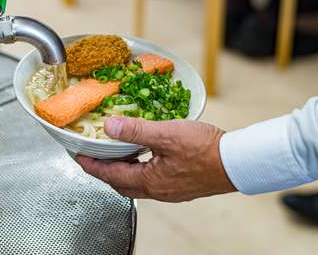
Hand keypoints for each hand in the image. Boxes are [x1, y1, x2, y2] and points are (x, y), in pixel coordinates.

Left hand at [76, 117, 236, 201]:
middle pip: (120, 184)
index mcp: (150, 181)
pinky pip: (152, 180)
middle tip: (92, 156)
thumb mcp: (166, 134)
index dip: (92, 165)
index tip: (78, 156)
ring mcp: (171, 190)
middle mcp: (158, 190)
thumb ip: (136, 131)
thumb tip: (109, 126)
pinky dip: (140, 168)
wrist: (239, 162)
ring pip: (136, 183)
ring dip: (122, 170)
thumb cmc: (206, 150)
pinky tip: (145, 155)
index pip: (110, 176)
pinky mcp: (181, 185)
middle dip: (104, 171)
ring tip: (115, 153)